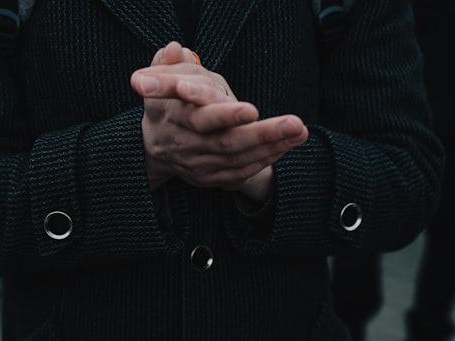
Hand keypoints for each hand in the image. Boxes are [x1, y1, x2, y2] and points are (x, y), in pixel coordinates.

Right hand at [130, 42, 307, 196]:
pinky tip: (285, 146)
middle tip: (295, 122)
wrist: (154, 145)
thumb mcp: (162, 79)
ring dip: (272, 146)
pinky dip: (264, 160)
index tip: (252, 109)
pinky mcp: (209, 178)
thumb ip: (168, 63)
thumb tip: (175, 48)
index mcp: (175, 117)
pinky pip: (240, 172)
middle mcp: (186, 145)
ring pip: (238, 158)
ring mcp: (197, 164)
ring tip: (299, 132)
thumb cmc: (169, 102)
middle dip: (263, 133)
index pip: (201, 118)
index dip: (226, 116)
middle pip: (227, 142)